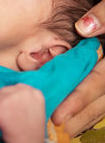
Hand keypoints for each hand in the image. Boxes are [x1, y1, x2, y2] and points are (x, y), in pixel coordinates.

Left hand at [0, 84, 45, 142]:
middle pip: (4, 91)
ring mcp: (9, 98)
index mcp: (34, 92)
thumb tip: (8, 93)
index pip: (16, 88)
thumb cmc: (31, 131)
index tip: (14, 109)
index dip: (12, 100)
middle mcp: (23, 92)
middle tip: (10, 117)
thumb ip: (24, 98)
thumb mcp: (34, 109)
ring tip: (8, 121)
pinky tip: (2, 125)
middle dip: (4, 103)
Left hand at [51, 0, 104, 135]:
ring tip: (65, 128)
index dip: (79, 99)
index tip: (59, 114)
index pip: (98, 81)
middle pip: (102, 99)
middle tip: (56, 127)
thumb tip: (83, 27)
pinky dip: (93, 109)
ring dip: (86, 116)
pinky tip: (78, 118)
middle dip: (79, 115)